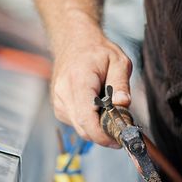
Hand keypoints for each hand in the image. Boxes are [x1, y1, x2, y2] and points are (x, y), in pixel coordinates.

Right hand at [50, 28, 131, 147]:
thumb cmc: (97, 51)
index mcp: (78, 81)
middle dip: (104, 134)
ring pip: (81, 129)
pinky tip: (97, 107)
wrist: (74, 42)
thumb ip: (121, 84)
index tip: (118, 139)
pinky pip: (77, 124)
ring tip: (109, 110)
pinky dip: (90, 122)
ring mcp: (58, 102)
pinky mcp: (59, 108)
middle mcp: (63, 94)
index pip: (86, 119)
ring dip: (98, 127)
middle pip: (83, 129)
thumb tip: (123, 104)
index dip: (103, 135)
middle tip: (122, 126)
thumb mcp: (118, 61)